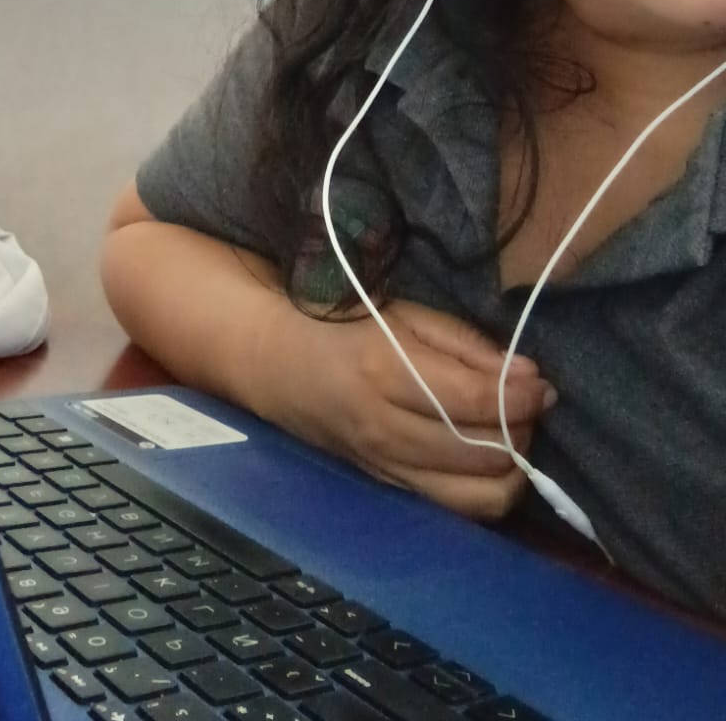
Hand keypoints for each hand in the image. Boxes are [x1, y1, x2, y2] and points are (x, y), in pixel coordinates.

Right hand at [253, 297, 556, 521]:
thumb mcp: (402, 314)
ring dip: (512, 469)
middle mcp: (386, 430)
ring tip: (513, 434)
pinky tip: (488, 458)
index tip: (544, 383)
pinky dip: (485, 489)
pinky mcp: (389, 489)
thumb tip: (529, 376)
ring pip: (478, 497)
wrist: (277, 364)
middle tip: (530, 403)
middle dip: (525, 430)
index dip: (525, 396)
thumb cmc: (342, 325)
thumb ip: (465, 344)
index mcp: (387, 373)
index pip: (478, 403)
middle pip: (486, 454)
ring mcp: (387, 468)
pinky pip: (455, 507)